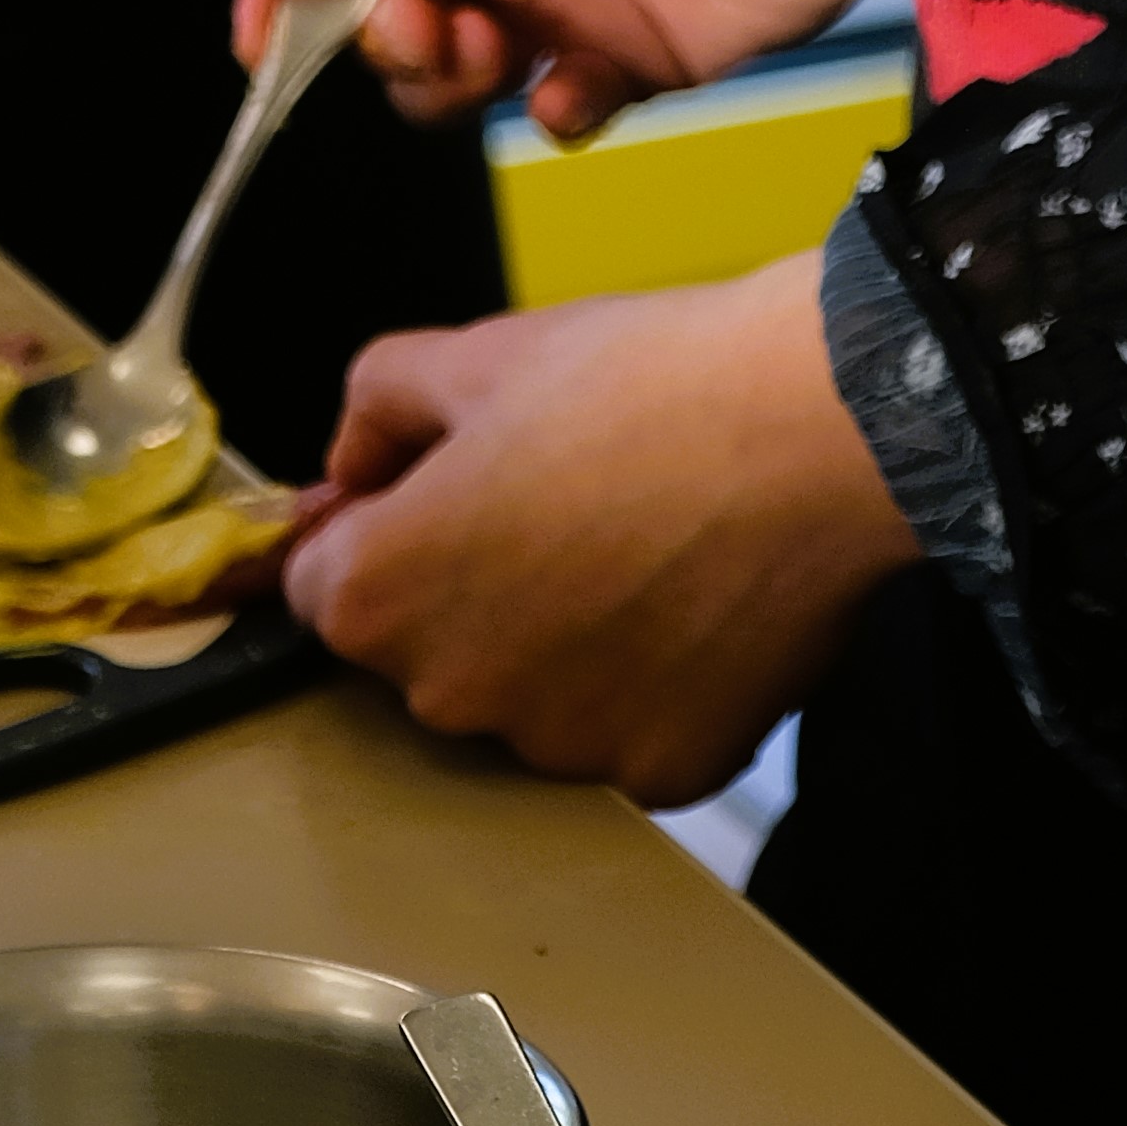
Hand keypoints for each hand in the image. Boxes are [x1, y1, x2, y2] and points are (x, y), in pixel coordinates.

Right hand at [233, 0, 1001, 136]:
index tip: (257, 45)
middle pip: (385, 6)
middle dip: (382, 33)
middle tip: (429, 28)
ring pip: (455, 70)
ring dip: (452, 79)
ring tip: (497, 53)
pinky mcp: (627, 53)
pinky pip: (551, 112)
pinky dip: (550, 115)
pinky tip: (576, 92)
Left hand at [283, 263, 910, 799]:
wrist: (809, 429)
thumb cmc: (646, 385)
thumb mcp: (474, 352)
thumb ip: (372, 408)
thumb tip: (354, 465)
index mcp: (383, 593)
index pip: (317, 585)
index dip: (369, 526)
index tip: (425, 492)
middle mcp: (455, 695)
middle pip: (422, 649)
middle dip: (462, 585)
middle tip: (548, 500)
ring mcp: (560, 747)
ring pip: (524, 697)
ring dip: (551, 643)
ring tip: (629, 545)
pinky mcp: (658, 773)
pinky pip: (621, 732)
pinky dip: (642, 684)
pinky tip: (683, 601)